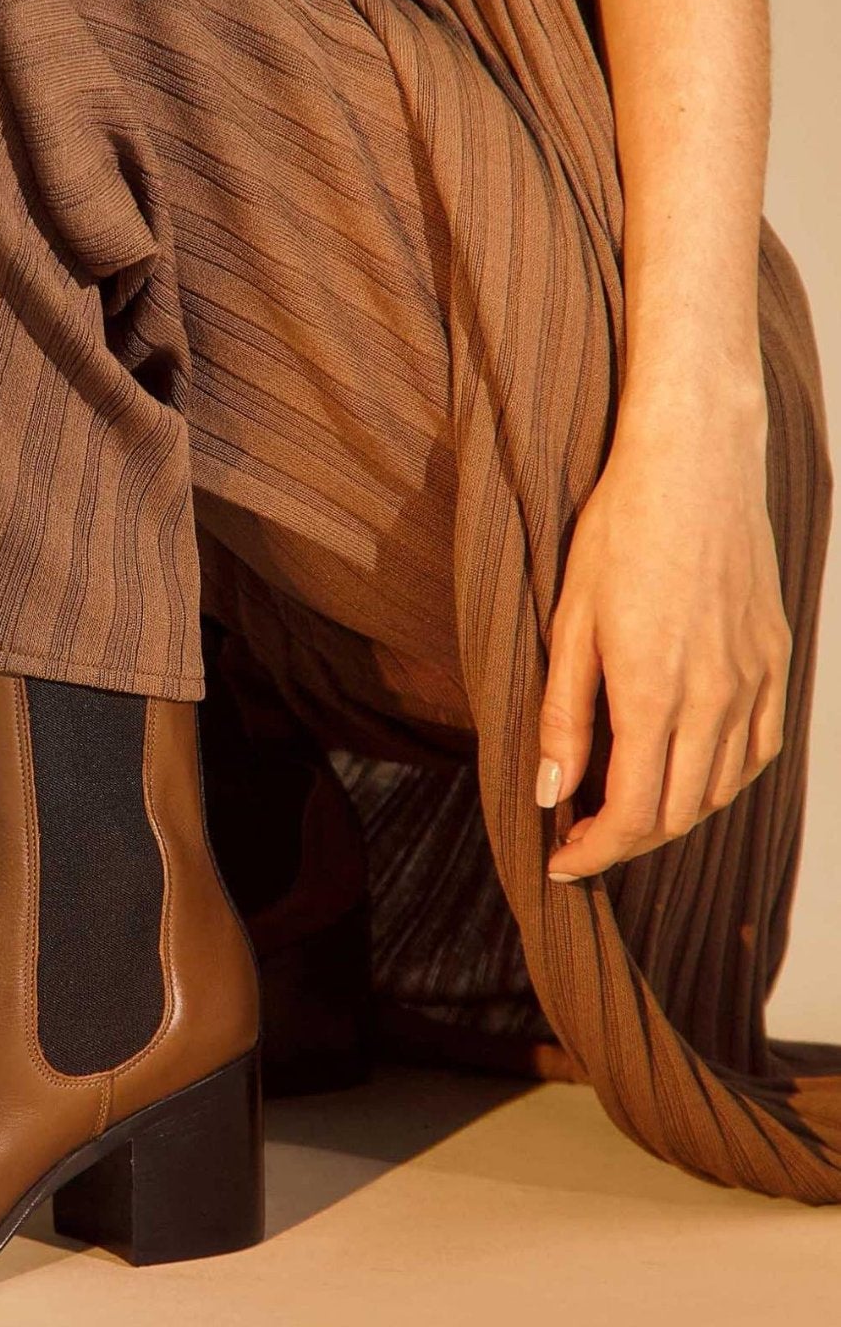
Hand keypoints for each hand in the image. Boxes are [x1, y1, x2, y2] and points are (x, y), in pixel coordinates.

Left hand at [536, 383, 791, 880]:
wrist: (696, 464)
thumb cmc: (620, 531)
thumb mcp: (569, 622)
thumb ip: (562, 715)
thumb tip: (551, 792)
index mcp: (654, 692)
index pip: (632, 813)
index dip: (594, 851)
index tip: (561, 861)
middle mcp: (714, 697)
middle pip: (678, 814)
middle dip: (626, 842)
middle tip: (582, 836)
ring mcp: (753, 681)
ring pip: (722, 790)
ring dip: (673, 816)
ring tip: (625, 807)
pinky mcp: (775, 661)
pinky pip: (758, 750)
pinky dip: (722, 780)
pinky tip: (689, 772)